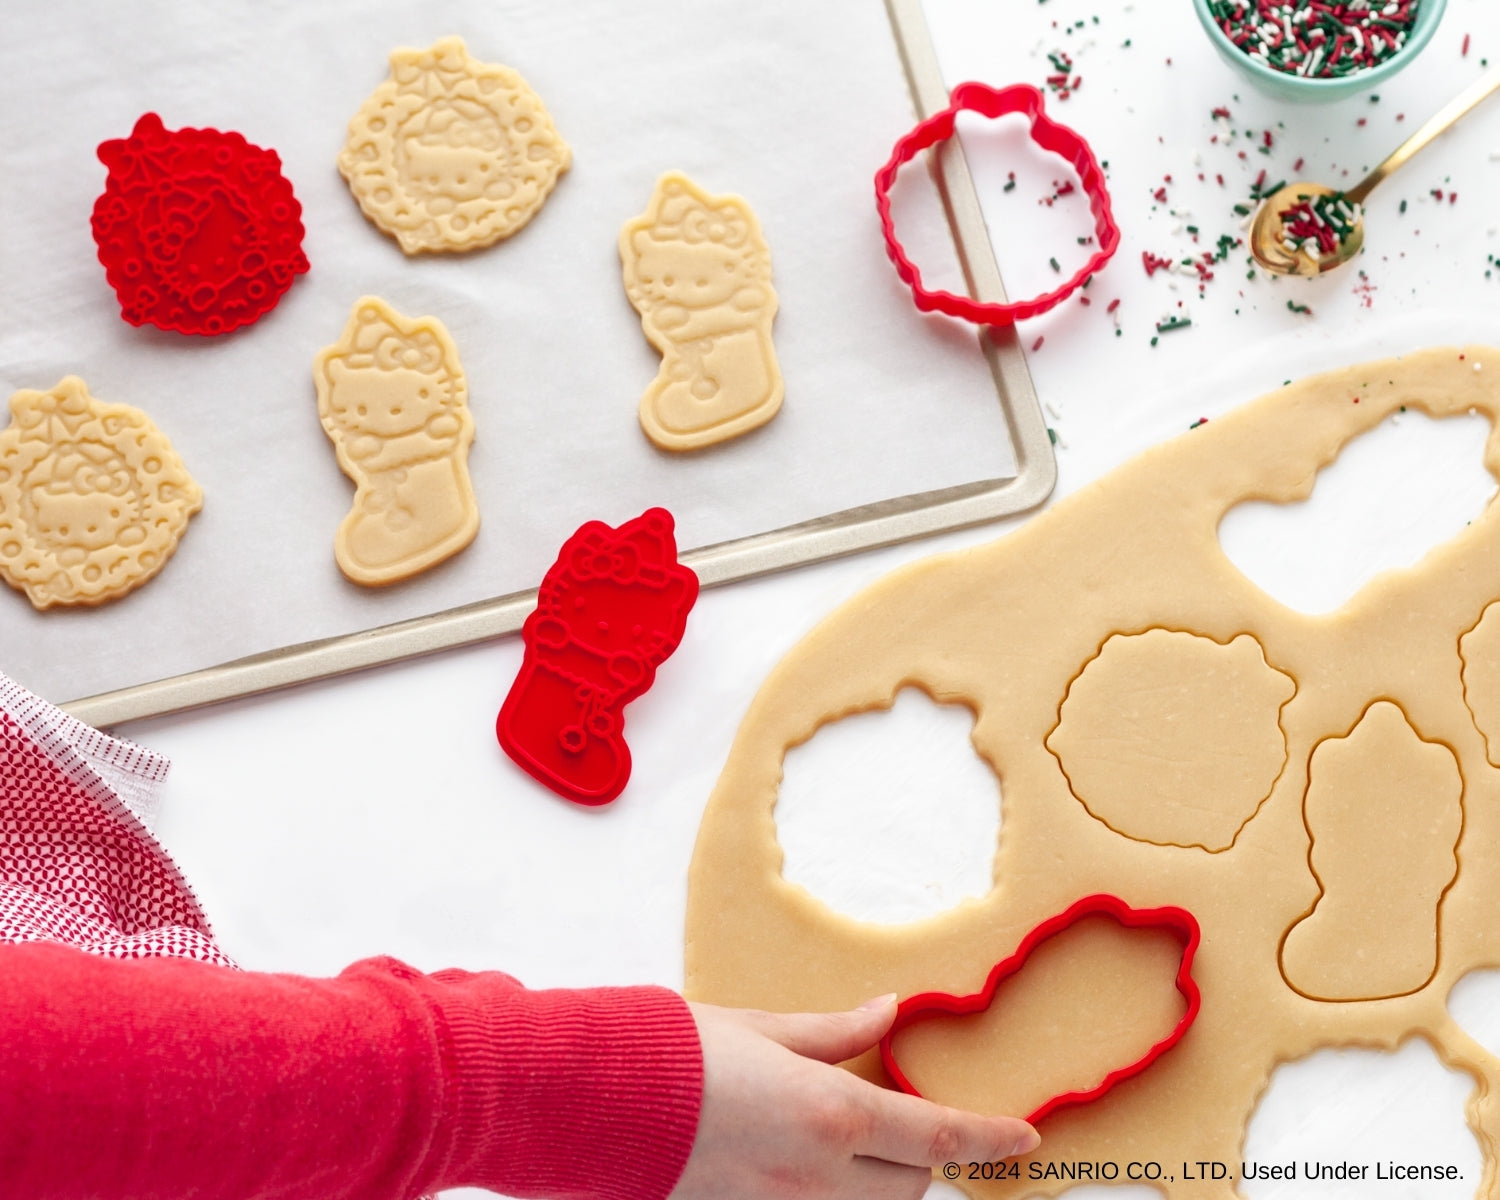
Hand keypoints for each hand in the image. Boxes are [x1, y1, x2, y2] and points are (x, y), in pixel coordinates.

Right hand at [669, 996, 1038, 1199]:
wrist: (600, 1102)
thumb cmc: (679, 1053)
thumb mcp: (765, 1028)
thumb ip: (834, 1032)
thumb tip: (887, 1012)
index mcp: (832, 1115)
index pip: (936, 1137)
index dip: (988, 1138)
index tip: (1024, 1138)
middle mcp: (818, 1174)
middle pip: (910, 1185)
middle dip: (923, 1154)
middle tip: (905, 1113)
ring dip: (882, 1179)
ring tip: (860, 1137)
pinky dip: (836, 1192)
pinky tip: (815, 1157)